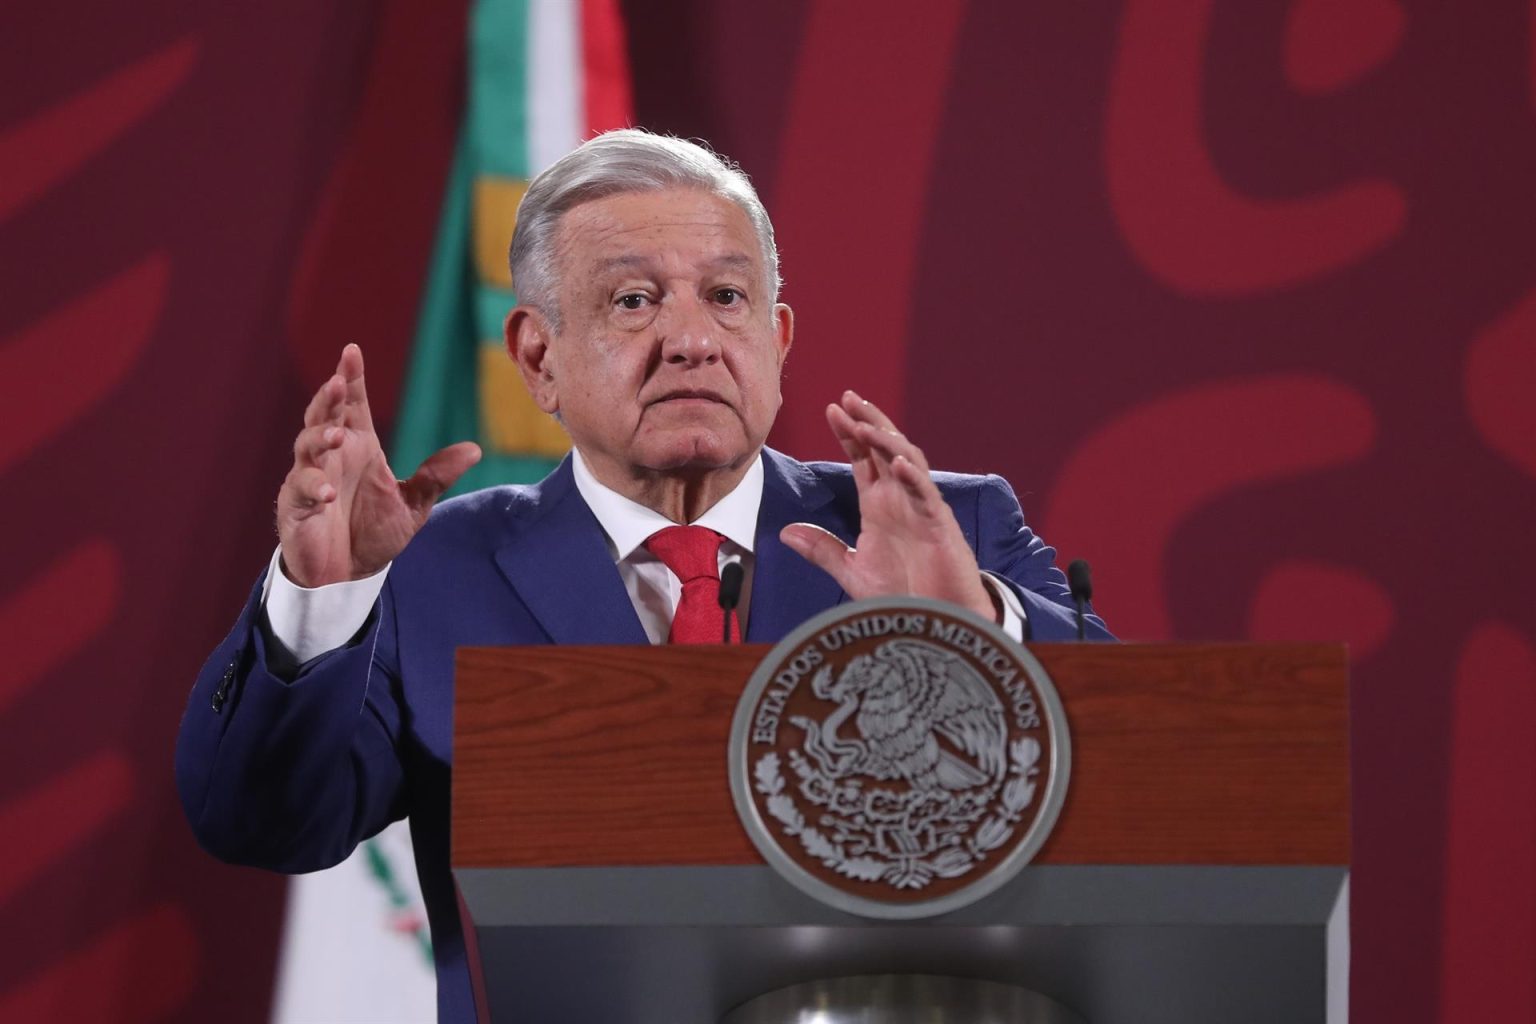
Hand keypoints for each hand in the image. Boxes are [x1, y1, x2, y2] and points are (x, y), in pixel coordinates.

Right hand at [276, 344, 480, 587]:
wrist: (348, 575)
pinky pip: (301, 490)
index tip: (352, 350)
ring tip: (337, 435)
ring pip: (306, 446)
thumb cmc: (373, 533)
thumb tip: (474, 450)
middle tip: (338, 383)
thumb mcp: (413, 505)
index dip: (351, 377)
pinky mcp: (296, 506)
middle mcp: (333, 457)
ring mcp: (311, 478)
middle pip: (325, 416)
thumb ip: (437, 476)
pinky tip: (330, 492)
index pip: (354, 405)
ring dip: (320, 437)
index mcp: (361, 448)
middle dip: (329, 399)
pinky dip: (314, 487)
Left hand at [780, 391, 997, 621]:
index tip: (831, 410)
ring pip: (907, 462)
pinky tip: (896, 462)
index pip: (863, 459)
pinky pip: (926, 494)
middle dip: (867, 421)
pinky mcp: (940, 526)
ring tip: (863, 424)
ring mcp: (921, 509)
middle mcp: (900, 499)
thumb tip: (785, 532)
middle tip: (847, 398)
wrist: (936, 623)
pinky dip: (912, 476)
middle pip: (885, 448)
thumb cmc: (902, 595)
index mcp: (880, 505)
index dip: (849, 433)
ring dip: (887, 441)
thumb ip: (822, 550)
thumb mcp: (853, 571)